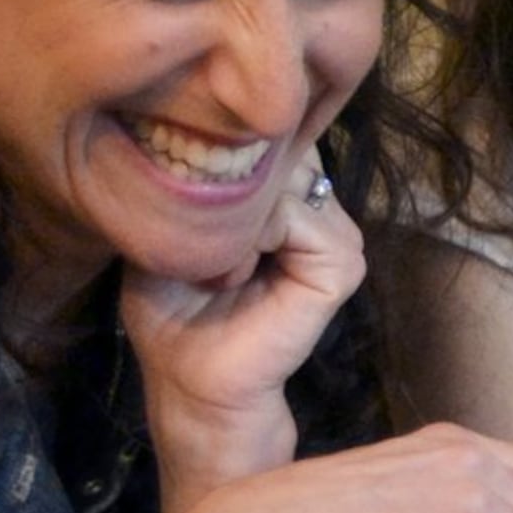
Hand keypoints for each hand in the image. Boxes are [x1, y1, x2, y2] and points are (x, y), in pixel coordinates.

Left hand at [123, 147, 363, 501]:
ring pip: (287, 180)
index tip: (189, 210)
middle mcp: (318, 209)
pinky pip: (297, 217)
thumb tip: (215, 130)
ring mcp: (339, 236)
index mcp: (285, 198)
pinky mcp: (342, 265)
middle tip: (204, 253)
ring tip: (219, 271)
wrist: (190, 382)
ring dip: (238, 222)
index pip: (270, 135)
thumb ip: (199, 178)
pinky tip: (238, 279)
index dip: (225, 154)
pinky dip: (254, 243)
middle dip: (231, 189)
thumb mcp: (170, 228)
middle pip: (282, 148)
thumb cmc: (173, 313)